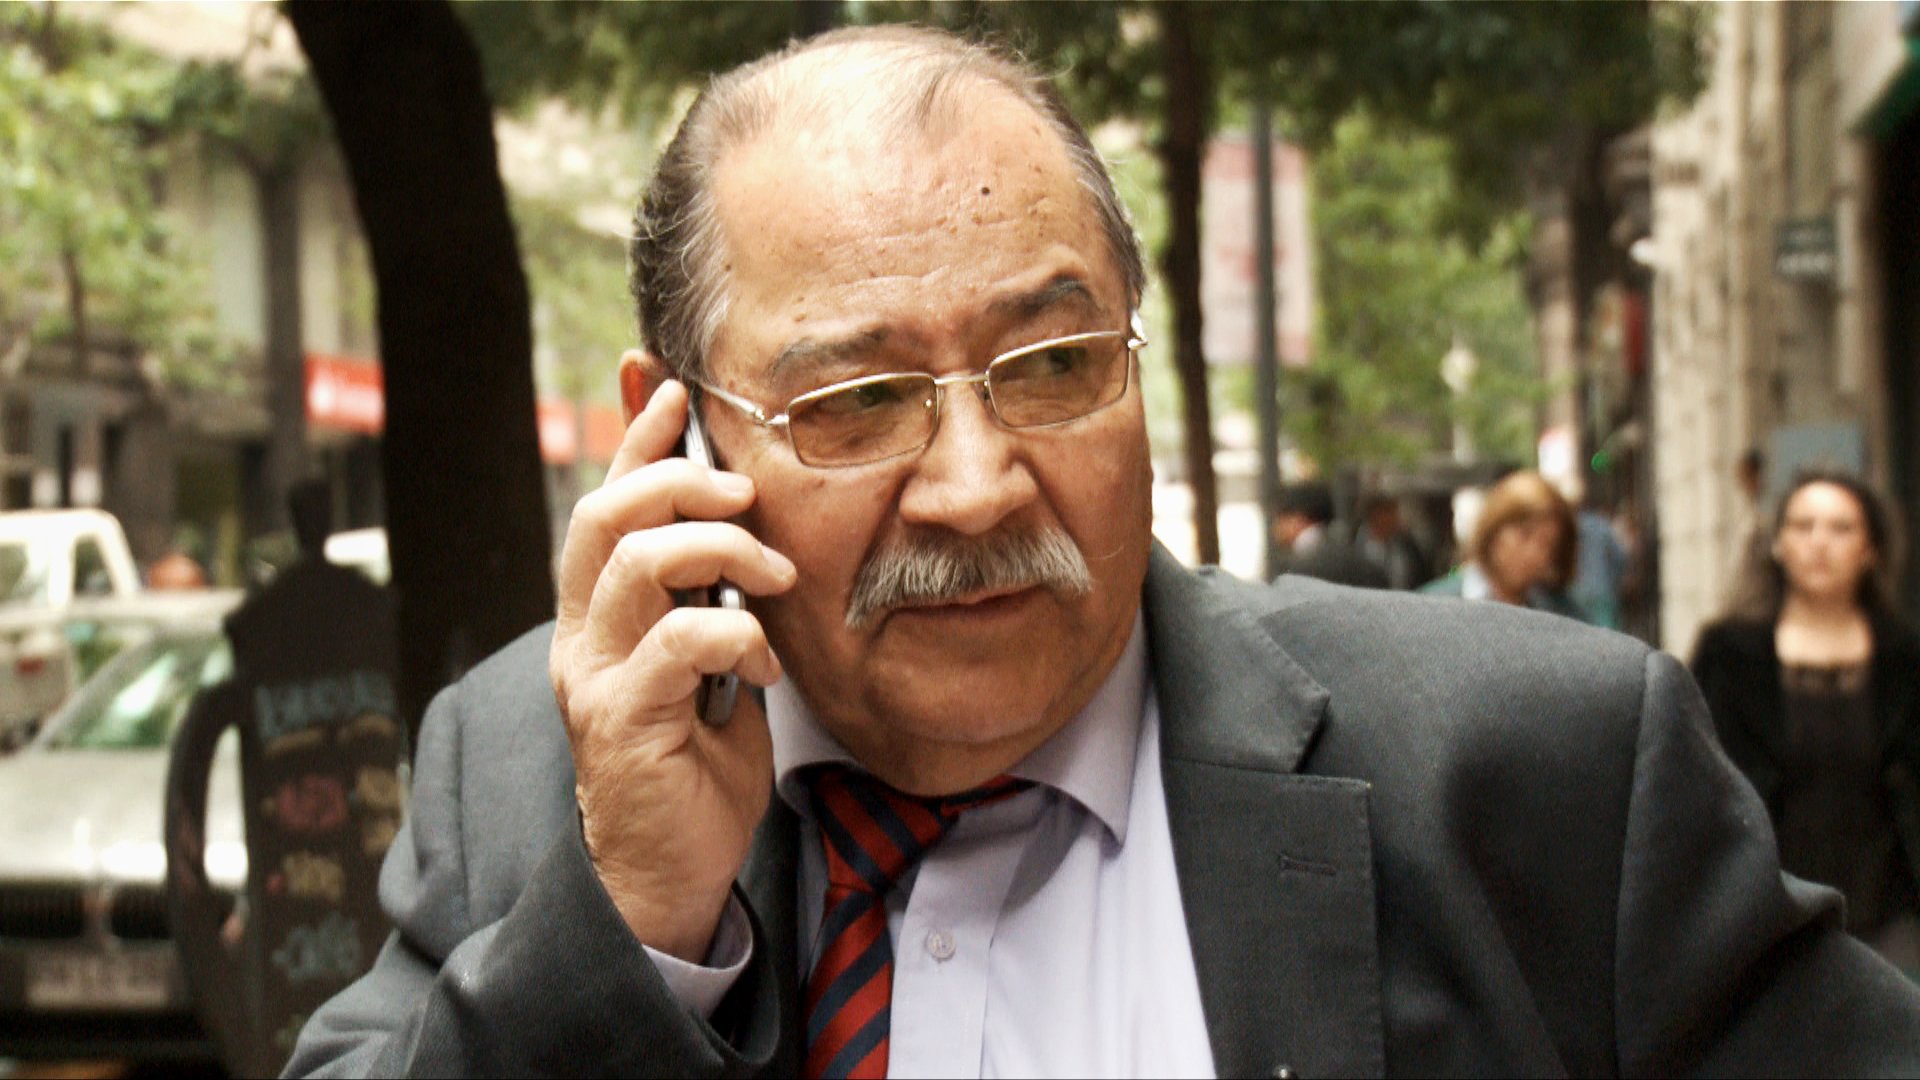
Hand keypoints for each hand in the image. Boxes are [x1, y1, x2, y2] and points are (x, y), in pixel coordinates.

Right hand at [549, 380, 794, 961]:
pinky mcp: (621, 719)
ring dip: (724, 552)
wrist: (671, 868)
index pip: (607, 502)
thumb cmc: (697, 761)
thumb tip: (742, 522)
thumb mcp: (710, 659)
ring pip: (639, 562)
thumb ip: (711, 594)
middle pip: (607, 515)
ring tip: (778, 581)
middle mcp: (582, 634)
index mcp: (599, 612)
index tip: (670, 383)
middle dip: (683, 483)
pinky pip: (679, 639)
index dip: (634, 437)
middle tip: (749, 494)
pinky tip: (767, 670)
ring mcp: (595, 675)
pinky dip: (739, 636)